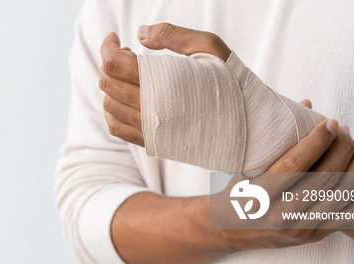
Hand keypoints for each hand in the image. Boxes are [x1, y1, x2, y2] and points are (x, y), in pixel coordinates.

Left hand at [99, 23, 230, 144]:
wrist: (246, 125)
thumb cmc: (230, 80)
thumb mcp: (208, 47)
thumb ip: (172, 35)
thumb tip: (140, 33)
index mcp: (162, 82)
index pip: (113, 63)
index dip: (108, 46)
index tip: (116, 38)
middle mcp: (150, 108)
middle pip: (107, 82)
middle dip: (110, 62)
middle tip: (128, 53)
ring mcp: (148, 128)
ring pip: (109, 105)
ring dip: (112, 85)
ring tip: (130, 74)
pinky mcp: (151, 141)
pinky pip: (116, 128)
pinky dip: (112, 111)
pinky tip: (126, 98)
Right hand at [212, 120, 353, 249]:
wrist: (229, 228)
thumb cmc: (237, 190)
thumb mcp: (245, 165)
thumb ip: (275, 137)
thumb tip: (305, 103)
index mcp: (258, 195)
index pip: (295, 164)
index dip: (317, 141)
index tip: (329, 122)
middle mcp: (278, 215)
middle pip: (323, 179)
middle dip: (342, 150)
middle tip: (346, 131)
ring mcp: (297, 229)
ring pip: (340, 196)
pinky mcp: (311, 237)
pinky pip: (347, 215)